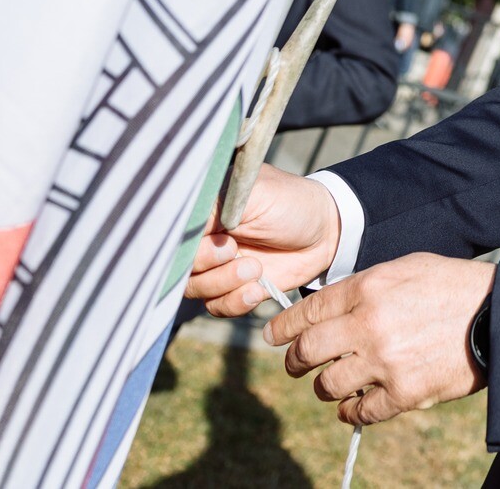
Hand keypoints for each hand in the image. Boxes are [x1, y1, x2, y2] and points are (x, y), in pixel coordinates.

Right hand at [185, 164, 340, 314]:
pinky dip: (236, 301)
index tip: (215, 240)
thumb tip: (179, 225)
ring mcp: (218, 265)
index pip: (172, 233)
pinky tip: (259, 289)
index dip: (185, 244)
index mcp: (204, 210)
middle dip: (206, 264)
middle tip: (234, 251)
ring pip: (196, 289)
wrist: (327, 230)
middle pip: (178, 266)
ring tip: (256, 269)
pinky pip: (218, 306)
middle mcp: (204, 239)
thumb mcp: (254, 194)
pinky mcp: (235, 288)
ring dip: (224, 284)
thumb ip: (214, 206)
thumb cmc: (291, 203)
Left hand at [268, 252, 493, 425]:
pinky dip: (352, 411)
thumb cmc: (452, 286)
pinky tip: (354, 406)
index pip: (308, 310)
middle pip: (307, 351)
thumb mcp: (405, 269)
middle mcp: (369, 325)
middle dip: (294, 360)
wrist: (498, 316)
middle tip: (295, 364)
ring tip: (331, 384)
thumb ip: (364, 287)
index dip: (283, 326)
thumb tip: (330, 306)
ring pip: (327, 386)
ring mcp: (386, 362)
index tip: (273, 337)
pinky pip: (361, 412)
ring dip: (324, 387)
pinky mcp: (405, 393)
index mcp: (368, 288)